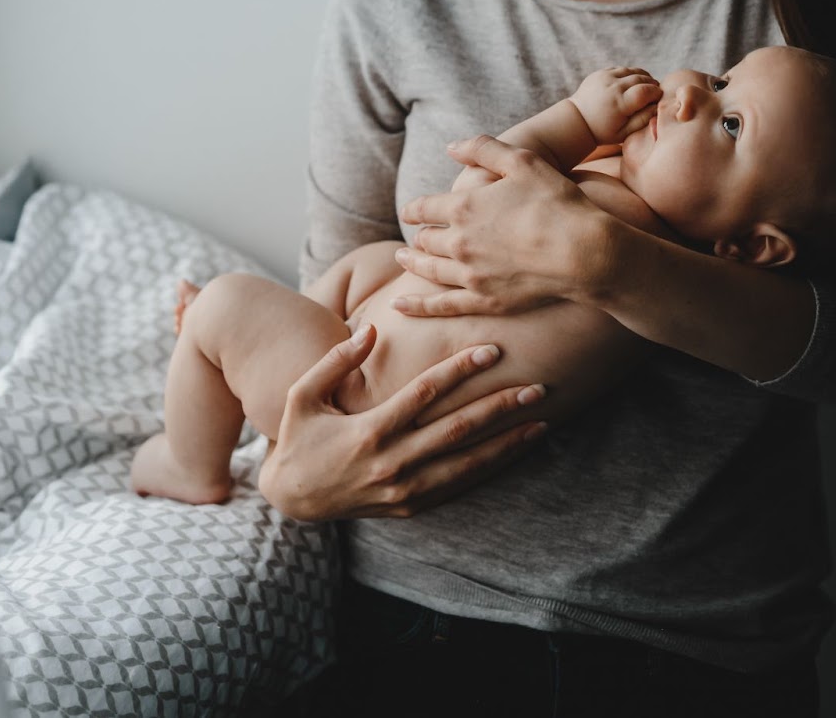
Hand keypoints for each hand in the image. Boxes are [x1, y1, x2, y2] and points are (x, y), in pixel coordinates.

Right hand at [257, 324, 547, 520]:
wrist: (293, 498)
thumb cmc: (299, 437)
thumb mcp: (301, 395)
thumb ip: (335, 361)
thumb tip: (372, 329)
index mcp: (368, 432)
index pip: (425, 394)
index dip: (460, 369)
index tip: (491, 349)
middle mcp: (392, 464)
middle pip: (458, 430)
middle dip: (500, 406)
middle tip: (537, 385)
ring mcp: (405, 490)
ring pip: (468, 464)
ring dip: (508, 442)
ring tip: (542, 420)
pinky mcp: (412, 506)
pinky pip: (459, 486)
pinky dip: (492, 468)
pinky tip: (516, 451)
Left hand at [393, 135, 608, 316]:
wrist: (583, 253)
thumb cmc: (557, 203)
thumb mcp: (523, 161)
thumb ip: (483, 148)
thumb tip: (450, 147)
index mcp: (463, 207)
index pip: (424, 207)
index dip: (414, 208)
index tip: (410, 210)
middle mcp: (459, 242)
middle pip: (426, 239)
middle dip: (419, 234)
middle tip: (416, 235)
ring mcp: (470, 275)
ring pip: (429, 269)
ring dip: (413, 262)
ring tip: (403, 258)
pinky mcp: (484, 301)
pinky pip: (441, 306)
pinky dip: (417, 306)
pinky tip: (400, 306)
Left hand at [570, 66, 660, 144]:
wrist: (578, 120)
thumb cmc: (604, 130)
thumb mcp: (624, 133)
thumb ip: (643, 120)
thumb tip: (657, 106)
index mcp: (619, 103)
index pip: (646, 91)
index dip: (656, 93)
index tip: (658, 98)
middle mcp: (612, 87)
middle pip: (641, 78)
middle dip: (652, 84)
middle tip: (655, 91)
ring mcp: (605, 77)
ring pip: (632, 71)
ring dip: (643, 77)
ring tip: (647, 86)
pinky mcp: (600, 72)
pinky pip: (622, 69)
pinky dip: (631, 74)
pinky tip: (633, 82)